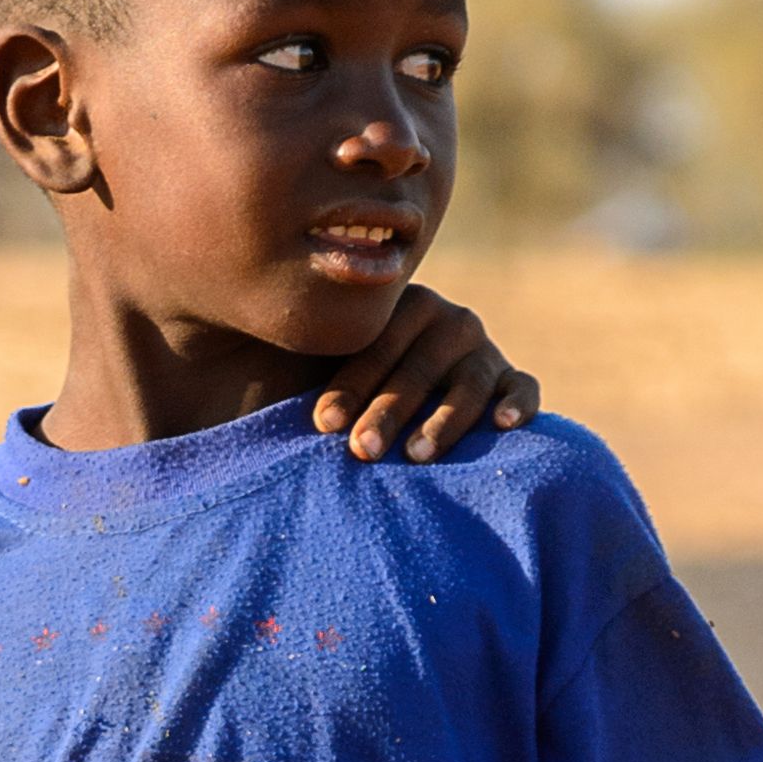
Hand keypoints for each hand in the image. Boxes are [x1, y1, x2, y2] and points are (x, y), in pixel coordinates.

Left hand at [310, 283, 539, 463]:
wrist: (400, 388)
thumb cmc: (351, 385)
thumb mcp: (330, 361)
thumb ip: (308, 358)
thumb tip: (239, 371)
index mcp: (399, 307)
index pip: (376, 348)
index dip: (349, 386)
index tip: (323, 424)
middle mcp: (446, 321)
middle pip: (418, 369)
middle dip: (387, 411)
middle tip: (362, 450)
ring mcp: (481, 350)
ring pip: (468, 384)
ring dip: (444, 420)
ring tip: (417, 454)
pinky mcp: (511, 378)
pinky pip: (522, 388)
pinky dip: (517, 403)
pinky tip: (502, 426)